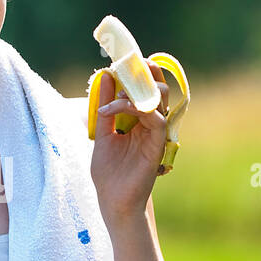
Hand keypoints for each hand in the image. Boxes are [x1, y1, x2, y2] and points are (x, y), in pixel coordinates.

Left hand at [90, 59, 168, 227]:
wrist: (113, 200)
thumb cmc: (109, 172)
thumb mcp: (102, 134)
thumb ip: (105, 108)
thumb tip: (105, 77)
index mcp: (138, 120)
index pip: (144, 89)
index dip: (138, 72)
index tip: (121, 61)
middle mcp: (150, 124)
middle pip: (157, 88)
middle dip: (143, 73)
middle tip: (126, 65)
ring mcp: (155, 133)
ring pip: (158, 99)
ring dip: (137, 90)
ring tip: (116, 93)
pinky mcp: (158, 144)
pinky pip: (156, 118)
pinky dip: (137, 109)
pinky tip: (117, 109)